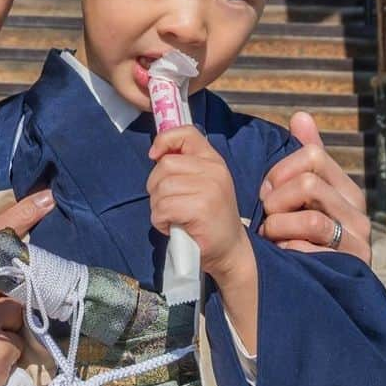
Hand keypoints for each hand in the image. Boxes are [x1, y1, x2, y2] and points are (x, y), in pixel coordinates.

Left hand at [149, 127, 257, 352]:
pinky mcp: (201, 209)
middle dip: (156, 187)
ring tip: (173, 217)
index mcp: (213, 160)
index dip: (164, 140)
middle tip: (168, 204)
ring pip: (161, 188)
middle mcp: (214, 170)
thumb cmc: (209, 218)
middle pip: (164, 165)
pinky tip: (174, 227)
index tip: (155, 156)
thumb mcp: (202, 183)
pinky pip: (163, 208)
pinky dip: (160, 220)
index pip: (185, 133)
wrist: (230, 252)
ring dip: (158, 207)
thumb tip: (155, 153)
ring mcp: (209, 188)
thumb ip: (185, 165)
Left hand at [258, 112, 370, 263]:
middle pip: (309, 183)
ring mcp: (358, 243)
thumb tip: (301, 116)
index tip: (266, 190)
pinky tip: (284, 256)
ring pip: (311, 219)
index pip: (313, 155)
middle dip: (276, 200)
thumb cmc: (299, 233)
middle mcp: (358, 213)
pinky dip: (289, 251)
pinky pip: (310, 250)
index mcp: (345, 189)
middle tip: (266, 216)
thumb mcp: (300, 193)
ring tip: (272, 238)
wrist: (311, 289)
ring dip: (279, 228)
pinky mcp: (350, 269)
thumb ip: (304, 155)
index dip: (280, 170)